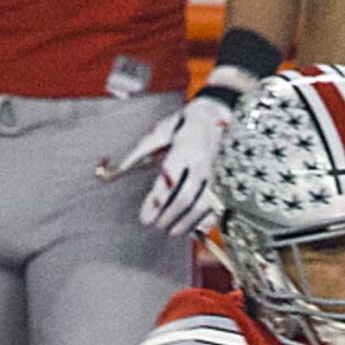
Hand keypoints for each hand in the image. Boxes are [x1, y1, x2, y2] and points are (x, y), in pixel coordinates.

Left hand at [99, 95, 231, 235]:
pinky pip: (217, 205)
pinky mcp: (226, 180)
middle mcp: (203, 163)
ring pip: (203, 205)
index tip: (146, 217)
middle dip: (169, 215)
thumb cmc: (186, 123)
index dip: (157, 200)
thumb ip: (141, 151)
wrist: (219, 114)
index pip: (170, 179)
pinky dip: (205, 219)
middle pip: (186, 197)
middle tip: (155, 224)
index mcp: (186, 148)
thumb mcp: (162, 130)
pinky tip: (194, 227)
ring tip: (172, 230)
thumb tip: (118, 169)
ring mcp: (217, 173)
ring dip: (186, 221)